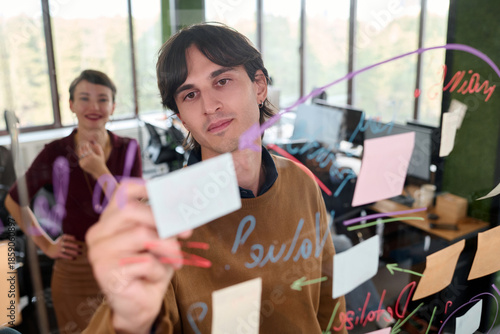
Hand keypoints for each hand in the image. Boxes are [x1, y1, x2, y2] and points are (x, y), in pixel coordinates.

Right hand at [46, 234, 79, 259]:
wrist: (47, 248)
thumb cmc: (57, 243)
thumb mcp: (60, 239)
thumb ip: (66, 239)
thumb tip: (77, 238)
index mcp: (60, 239)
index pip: (65, 237)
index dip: (70, 237)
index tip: (75, 238)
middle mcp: (59, 243)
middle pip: (68, 244)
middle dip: (75, 245)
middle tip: (81, 247)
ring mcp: (58, 249)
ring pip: (67, 250)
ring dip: (74, 252)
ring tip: (80, 253)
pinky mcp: (57, 254)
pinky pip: (64, 256)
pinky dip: (69, 257)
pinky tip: (74, 258)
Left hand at [78, 141, 108, 178]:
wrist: (99, 171)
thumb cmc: (101, 162)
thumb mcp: (101, 154)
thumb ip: (98, 148)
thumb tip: (94, 143)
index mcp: (92, 156)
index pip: (86, 148)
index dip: (86, 144)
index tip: (86, 143)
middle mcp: (87, 159)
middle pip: (82, 150)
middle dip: (82, 147)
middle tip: (83, 145)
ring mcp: (84, 162)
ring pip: (80, 154)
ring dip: (80, 151)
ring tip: (82, 149)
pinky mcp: (82, 165)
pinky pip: (80, 159)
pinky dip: (81, 157)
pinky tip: (83, 156)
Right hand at [86, 179, 191, 333]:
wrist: (140, 304)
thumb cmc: (150, 269)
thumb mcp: (160, 240)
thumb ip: (165, 223)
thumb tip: (183, 207)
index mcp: (110, 221)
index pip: (122, 192)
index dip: (147, 187)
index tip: (170, 193)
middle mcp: (99, 233)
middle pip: (131, 209)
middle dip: (163, 219)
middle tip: (185, 232)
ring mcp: (99, 251)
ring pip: (141, 234)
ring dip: (167, 247)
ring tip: (175, 260)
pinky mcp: (106, 271)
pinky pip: (144, 261)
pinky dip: (159, 269)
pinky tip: (155, 276)